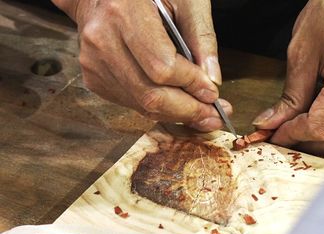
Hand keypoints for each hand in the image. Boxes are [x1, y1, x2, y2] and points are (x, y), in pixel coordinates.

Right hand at [52, 0, 230, 131]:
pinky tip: (178, 103)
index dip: (191, 85)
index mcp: (124, 12)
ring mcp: (94, 61)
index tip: (213, 93)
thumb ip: (202, 37)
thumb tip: (213, 81)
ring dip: (176, 115)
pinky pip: (132, 103)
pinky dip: (158, 108)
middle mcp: (102, 39)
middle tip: (213, 115)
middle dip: (187, 110)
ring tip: (202, 113)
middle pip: (150, 94)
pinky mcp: (93, 76)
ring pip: (141, 104)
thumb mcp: (186, 0)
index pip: (162, 67)